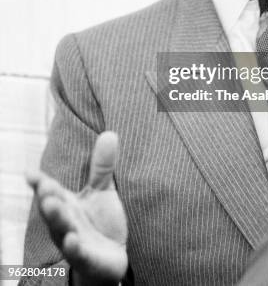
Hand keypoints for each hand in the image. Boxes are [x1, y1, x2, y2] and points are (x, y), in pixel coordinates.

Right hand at [27, 131, 127, 285]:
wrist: (111, 259)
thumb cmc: (100, 223)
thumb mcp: (102, 191)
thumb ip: (102, 166)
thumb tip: (110, 133)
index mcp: (66, 204)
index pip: (50, 191)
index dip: (40, 183)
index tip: (30, 174)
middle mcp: (65, 222)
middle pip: (53, 210)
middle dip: (48, 198)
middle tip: (45, 187)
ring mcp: (73, 241)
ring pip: (61, 230)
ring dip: (57, 219)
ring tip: (54, 205)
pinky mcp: (86, 258)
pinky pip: (78, 254)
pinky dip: (74, 247)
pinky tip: (72, 239)